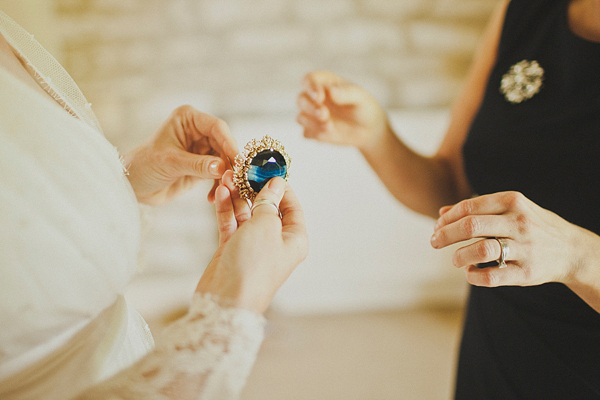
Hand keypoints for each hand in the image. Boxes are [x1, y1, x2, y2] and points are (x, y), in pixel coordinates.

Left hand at [123, 106, 237, 204]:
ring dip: (226, 176)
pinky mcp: (204, 166)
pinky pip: (219, 174)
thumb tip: (222, 167)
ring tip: (225, 189)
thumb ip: (198, 164)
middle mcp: (198, 131)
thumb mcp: (171, 163)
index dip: (228, 142)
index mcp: (188, 119)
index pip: (216, 127)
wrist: (134, 185)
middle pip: (224, 144)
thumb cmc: (144, 165)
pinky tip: (212, 197)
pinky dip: (219, 185)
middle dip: (230, 162)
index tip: (237, 159)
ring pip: (225, 160)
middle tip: (235, 178)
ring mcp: (202, 149)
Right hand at [196, 172, 308, 312]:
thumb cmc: (253, 267)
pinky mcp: (233, 250)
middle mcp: (276, 243)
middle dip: (254, 189)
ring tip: (227, 176)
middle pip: (268, 208)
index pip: (292, 207)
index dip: (282, 188)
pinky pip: (231, 223)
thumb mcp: (266, 226)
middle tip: (243, 170)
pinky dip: (227, 209)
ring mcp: (253, 246)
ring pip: (247, 214)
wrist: (226, 301)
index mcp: (294, 239)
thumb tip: (276, 184)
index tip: (269, 170)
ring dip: (238, 196)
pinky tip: (221, 193)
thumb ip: (269, 202)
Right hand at [296, 70, 389, 149]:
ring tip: (330, 127)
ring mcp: (312, 115)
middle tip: (325, 115)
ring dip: (312, 123)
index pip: (309, 80)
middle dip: (311, 108)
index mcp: (325, 83)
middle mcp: (315, 97)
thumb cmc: (364, 108)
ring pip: (301, 117)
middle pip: (301, 99)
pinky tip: (329, 134)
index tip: (320, 97)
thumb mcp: (360, 98)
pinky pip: (306, 133)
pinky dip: (315, 134)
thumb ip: (346, 93)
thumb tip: (330, 91)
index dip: (310, 87)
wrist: (368, 130)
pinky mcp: (314, 130)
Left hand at [430, 191, 598, 287]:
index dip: (447, 219)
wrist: (571, 250)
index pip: (469, 207)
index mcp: (512, 202)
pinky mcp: (526, 272)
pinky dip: (473, 276)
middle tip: (434, 242)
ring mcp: (524, 248)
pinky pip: (491, 277)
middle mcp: (519, 222)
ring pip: (480, 250)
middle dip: (445, 235)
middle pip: (470, 226)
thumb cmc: (531, 226)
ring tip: (455, 260)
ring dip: (459, 256)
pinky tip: (470, 273)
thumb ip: (477, 209)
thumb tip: (441, 213)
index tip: (437, 227)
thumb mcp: (509, 209)